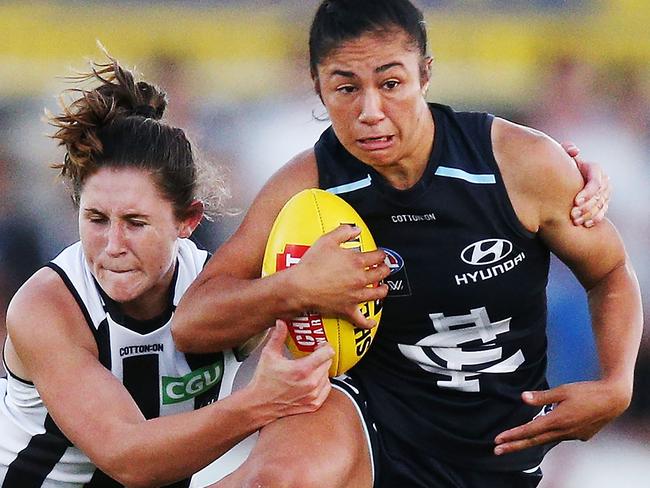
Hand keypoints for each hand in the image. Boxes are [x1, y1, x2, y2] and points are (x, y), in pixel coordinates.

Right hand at [248, 320, 333, 420]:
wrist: (258, 405)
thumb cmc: (263, 382)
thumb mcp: (269, 355)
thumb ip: (278, 336)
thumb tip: (281, 322)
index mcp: (302, 370)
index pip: (327, 353)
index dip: (325, 345)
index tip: (319, 344)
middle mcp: (310, 383)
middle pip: (328, 363)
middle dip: (321, 357)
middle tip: (312, 354)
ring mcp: (313, 395)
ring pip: (327, 376)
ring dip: (321, 370)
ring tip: (309, 368)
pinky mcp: (313, 405)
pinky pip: (326, 390)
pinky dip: (321, 384)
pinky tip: (311, 380)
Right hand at [291, 225, 389, 328]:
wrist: (300, 286)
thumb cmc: (312, 264)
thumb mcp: (327, 240)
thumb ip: (344, 232)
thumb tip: (356, 229)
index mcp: (357, 261)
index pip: (378, 256)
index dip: (381, 254)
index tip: (380, 254)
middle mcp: (360, 279)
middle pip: (381, 274)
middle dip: (385, 269)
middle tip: (384, 267)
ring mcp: (355, 295)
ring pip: (377, 294)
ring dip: (383, 290)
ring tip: (384, 288)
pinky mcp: (347, 309)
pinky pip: (361, 319)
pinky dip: (368, 322)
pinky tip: (372, 322)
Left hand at [493, 380, 630, 455]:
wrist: (614, 400)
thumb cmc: (588, 391)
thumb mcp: (563, 390)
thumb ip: (542, 396)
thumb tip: (523, 398)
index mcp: (558, 420)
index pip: (530, 430)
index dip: (512, 435)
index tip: (498, 440)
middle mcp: (564, 431)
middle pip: (534, 441)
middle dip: (514, 445)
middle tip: (497, 451)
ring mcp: (572, 435)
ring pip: (547, 439)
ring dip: (530, 440)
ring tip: (513, 440)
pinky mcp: (580, 436)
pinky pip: (560, 436)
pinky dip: (549, 434)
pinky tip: (546, 429)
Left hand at [562, 142, 610, 227]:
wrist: (564, 178)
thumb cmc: (562, 165)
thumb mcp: (563, 156)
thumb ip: (566, 150)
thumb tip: (574, 151)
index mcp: (594, 170)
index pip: (596, 182)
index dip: (588, 193)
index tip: (576, 201)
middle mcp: (603, 180)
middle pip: (599, 196)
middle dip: (586, 207)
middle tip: (572, 215)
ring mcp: (605, 192)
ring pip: (601, 205)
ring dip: (589, 215)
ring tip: (575, 221)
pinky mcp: (603, 202)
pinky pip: (603, 212)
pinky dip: (595, 219)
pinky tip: (585, 225)